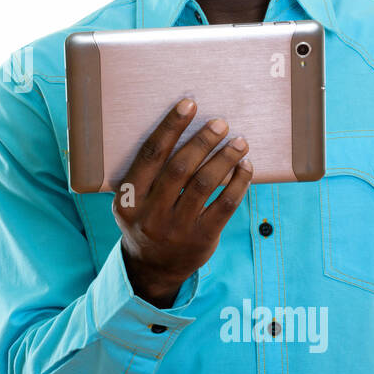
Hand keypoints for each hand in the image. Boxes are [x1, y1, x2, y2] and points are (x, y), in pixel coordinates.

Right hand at [112, 98, 252, 306]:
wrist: (152, 268)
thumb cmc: (145, 220)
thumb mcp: (132, 201)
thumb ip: (147, 173)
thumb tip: (184, 129)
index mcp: (128, 198)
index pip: (150, 155)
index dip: (170, 127)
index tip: (188, 104)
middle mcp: (150, 214)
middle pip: (180, 168)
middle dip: (203, 141)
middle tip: (221, 123)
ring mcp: (176, 228)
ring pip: (205, 185)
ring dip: (225, 158)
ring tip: (240, 142)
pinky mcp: (201, 239)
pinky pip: (225, 205)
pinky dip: (238, 183)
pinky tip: (245, 167)